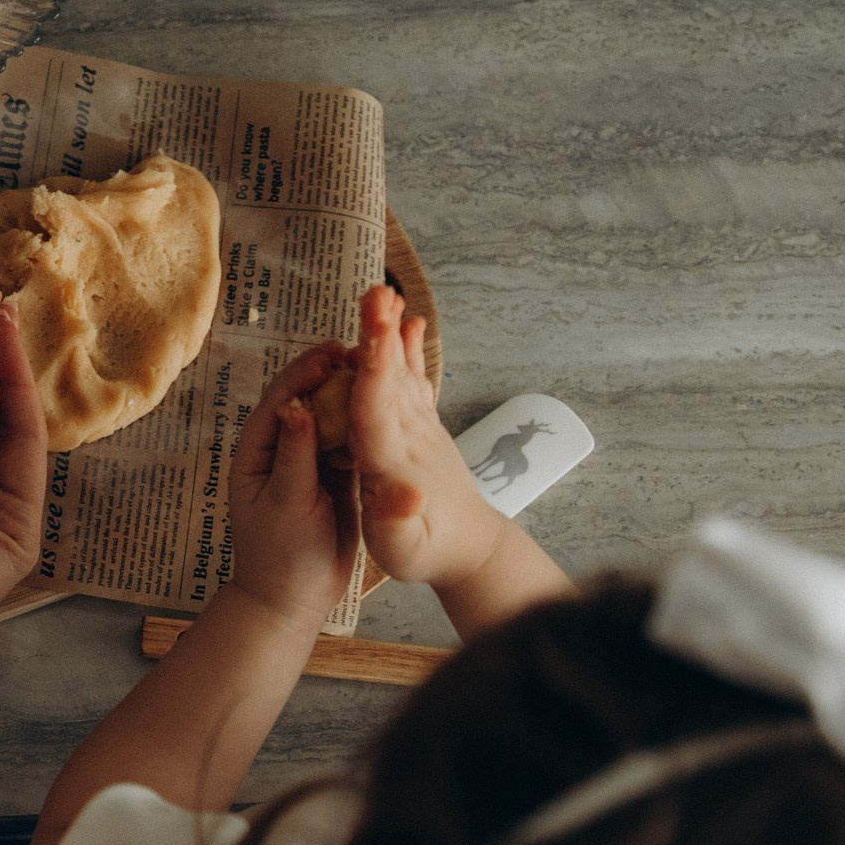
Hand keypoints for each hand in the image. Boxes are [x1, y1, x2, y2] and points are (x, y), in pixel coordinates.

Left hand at [226, 344, 360, 627]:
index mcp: (257, 451)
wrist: (294, 600)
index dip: (306, 371)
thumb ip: (294, 455)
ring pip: (332, 416)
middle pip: (308, 398)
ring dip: (352, 392)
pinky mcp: (335, 475)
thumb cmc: (280, 556)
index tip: (333, 352)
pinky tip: (390, 403)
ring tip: (381, 367)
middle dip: (332, 372)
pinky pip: (350, 440)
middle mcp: (282, 449)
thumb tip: (298, 405)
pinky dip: (366, 423)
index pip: (281, 400)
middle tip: (364, 349)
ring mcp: (310, 460)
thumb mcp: (286, 504)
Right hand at [346, 285, 508, 591]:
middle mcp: (408, 436)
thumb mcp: (403, 552)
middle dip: (382, 335)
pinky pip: (413, 381)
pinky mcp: (422, 427)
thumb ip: (397, 523)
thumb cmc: (426, 553)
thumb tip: (402, 495)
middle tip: (377, 292)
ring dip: (392, 332)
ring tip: (387, 293)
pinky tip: (410, 323)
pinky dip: (409, 351)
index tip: (375, 334)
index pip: (379, 408)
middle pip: (390, 376)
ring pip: (402, 372)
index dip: (377, 369)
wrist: (469, 549)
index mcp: (393, 461)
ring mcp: (418, 428)